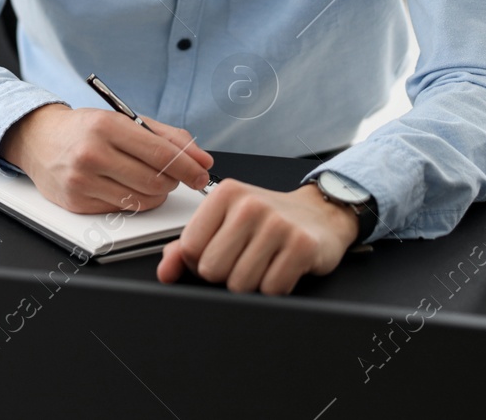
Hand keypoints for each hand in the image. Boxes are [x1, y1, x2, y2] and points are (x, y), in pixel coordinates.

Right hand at [0, 104, 213, 213]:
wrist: (40, 140)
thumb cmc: (87, 129)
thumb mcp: (125, 120)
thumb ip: (168, 137)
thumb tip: (203, 160)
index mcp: (107, 127)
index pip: (161, 155)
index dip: (189, 167)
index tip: (202, 174)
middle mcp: (92, 154)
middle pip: (155, 181)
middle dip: (172, 182)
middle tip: (171, 176)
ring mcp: (82, 181)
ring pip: (141, 201)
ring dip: (155, 194)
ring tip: (148, 180)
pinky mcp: (77, 203)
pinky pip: (123, 210)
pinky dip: (133, 202)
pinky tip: (125, 187)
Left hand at [156, 180, 358, 294]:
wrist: (320, 215)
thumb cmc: (266, 221)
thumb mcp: (224, 223)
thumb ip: (187, 246)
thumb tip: (165, 272)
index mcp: (225, 194)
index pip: (189, 248)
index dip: (199, 263)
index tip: (218, 254)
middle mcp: (250, 204)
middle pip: (211, 269)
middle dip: (225, 275)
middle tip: (244, 260)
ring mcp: (278, 224)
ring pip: (239, 284)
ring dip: (251, 284)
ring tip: (264, 263)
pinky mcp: (302, 245)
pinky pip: (271, 290)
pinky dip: (275, 288)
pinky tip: (282, 268)